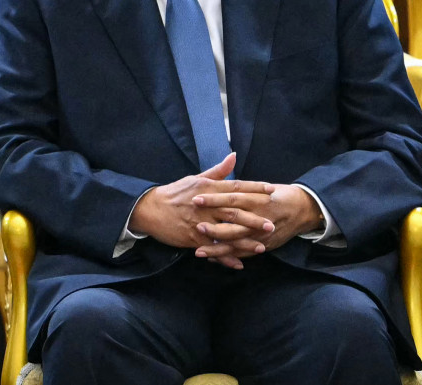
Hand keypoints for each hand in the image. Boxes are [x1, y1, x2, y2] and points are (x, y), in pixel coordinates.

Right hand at [128, 153, 272, 255]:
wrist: (149, 209)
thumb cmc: (175, 193)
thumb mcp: (196, 178)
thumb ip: (218, 171)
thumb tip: (234, 156)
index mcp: (209, 188)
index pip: (236, 187)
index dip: (255, 188)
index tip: (272, 190)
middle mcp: (207, 204)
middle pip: (235, 212)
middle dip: (254, 219)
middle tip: (272, 224)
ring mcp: (200, 222)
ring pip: (226, 232)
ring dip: (244, 241)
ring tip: (261, 247)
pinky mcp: (193, 237)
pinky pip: (213, 248)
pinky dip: (225, 257)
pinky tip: (239, 263)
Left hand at [190, 183, 325, 268]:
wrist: (305, 210)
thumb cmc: (281, 196)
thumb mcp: (265, 187)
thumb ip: (244, 184)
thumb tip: (227, 166)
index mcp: (259, 198)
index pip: (233, 197)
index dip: (214, 198)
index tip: (196, 198)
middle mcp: (261, 216)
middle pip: (234, 221)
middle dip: (214, 226)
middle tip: (195, 226)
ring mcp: (263, 233)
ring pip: (237, 241)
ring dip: (218, 247)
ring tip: (198, 251)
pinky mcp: (265, 245)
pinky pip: (244, 253)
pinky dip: (228, 257)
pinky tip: (212, 259)